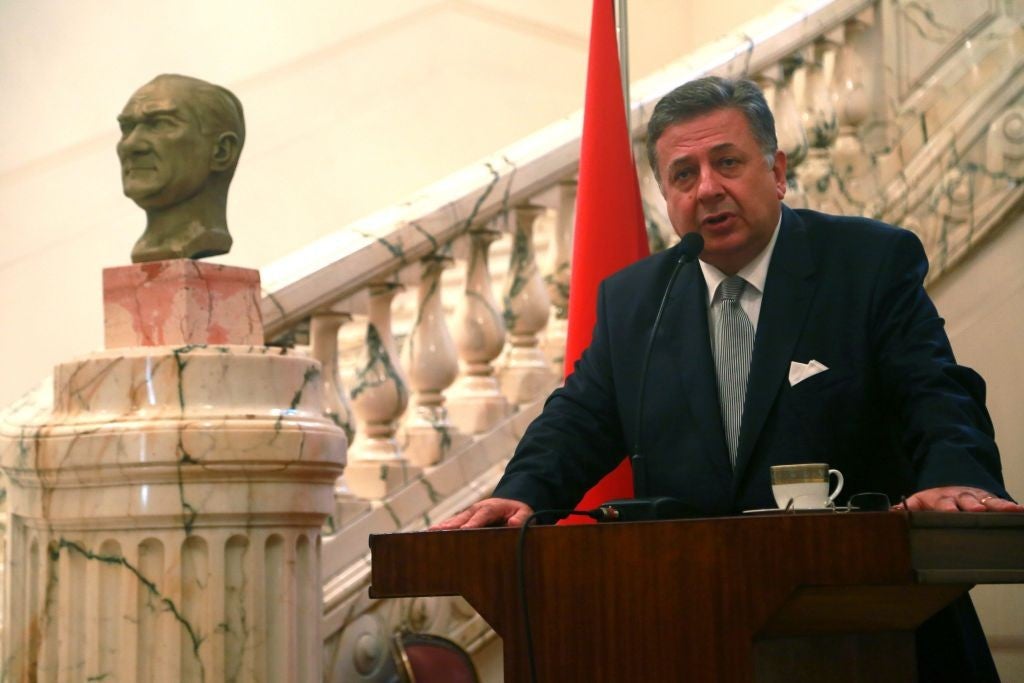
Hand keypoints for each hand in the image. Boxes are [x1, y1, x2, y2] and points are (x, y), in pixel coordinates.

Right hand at [430, 498, 534, 529]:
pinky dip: (442, 527)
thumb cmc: (518, 509)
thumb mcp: (525, 512)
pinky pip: (453, 522)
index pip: (482, 515)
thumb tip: (514, 523)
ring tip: (429, 533)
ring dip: (442, 526)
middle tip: (437, 532)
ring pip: (454, 520)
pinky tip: (431, 534)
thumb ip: (521, 518)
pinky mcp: (465, 517)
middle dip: (451, 525)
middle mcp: (477, 509)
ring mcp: (469, 513)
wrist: (512, 500)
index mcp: (491, 508)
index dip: (473, 523)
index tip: (464, 530)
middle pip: (463, 518)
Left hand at [895, 486, 1023, 511]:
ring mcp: (976, 498)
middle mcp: (959, 497)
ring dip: (996, 506)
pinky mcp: (989, 499)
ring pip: (986, 501)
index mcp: (940, 499)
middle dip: (971, 506)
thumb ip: (905, 509)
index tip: (949, 512)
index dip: (945, 509)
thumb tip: (889, 513)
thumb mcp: (917, 502)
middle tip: (977, 510)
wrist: (949, 484)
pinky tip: (1021, 510)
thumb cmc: (933, 501)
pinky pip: (1001, 502)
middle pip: (965, 502)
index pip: (942, 505)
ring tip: (1010, 509)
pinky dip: (1011, 506)